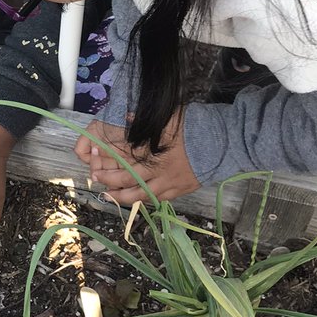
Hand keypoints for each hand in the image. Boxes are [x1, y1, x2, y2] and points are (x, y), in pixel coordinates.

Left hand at [74, 114, 199, 203]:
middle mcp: (159, 171)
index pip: (124, 161)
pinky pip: (158, 199)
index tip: (92, 161)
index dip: (107, 163)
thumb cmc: (195, 127)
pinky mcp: (180, 189)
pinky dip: (144, 200)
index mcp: (154, 152)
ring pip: (141, 195)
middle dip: (109, 181)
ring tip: (107, 196)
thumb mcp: (168, 118)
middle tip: (95, 180)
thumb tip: (125, 116)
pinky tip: (135, 200)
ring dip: (122, 197)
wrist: (223, 143)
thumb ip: (145, 120)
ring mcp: (169, 182)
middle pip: (128, 181)